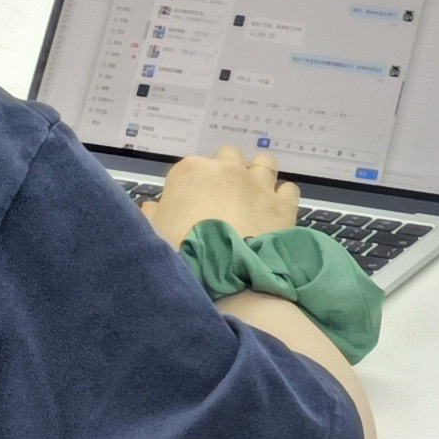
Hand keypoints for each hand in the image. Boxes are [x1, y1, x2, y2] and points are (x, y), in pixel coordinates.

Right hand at [145, 143, 298, 245]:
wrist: (222, 281)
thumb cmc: (181, 256)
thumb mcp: (154, 234)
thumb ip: (152, 215)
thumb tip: (150, 207)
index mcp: (191, 172)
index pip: (194, 166)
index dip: (195, 185)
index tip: (195, 203)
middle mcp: (227, 170)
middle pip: (230, 157)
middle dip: (228, 173)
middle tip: (225, 199)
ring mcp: (258, 184)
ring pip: (264, 163)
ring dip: (258, 175)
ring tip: (255, 197)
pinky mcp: (282, 205)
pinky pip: (288, 188)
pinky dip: (282, 197)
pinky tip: (274, 213)